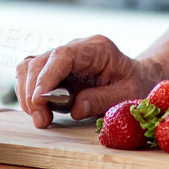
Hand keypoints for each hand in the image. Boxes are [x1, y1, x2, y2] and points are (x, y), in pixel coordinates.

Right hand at [14, 36, 160, 128]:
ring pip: (30, 68)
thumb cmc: (138, 84)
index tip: (40, 100)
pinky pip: (33, 77)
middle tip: (41, 120)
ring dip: (28, 94)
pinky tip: (42, 111)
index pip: (63, 55)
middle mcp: (76, 48)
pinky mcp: (56, 71)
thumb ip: (103, 99)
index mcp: (97, 48)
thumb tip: (75, 108)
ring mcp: (64, 58)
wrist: (140, 77)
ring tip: (42, 119)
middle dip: (34, 92)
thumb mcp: (129, 94)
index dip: (47, 77)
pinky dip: (30, 95)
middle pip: (40, 62)